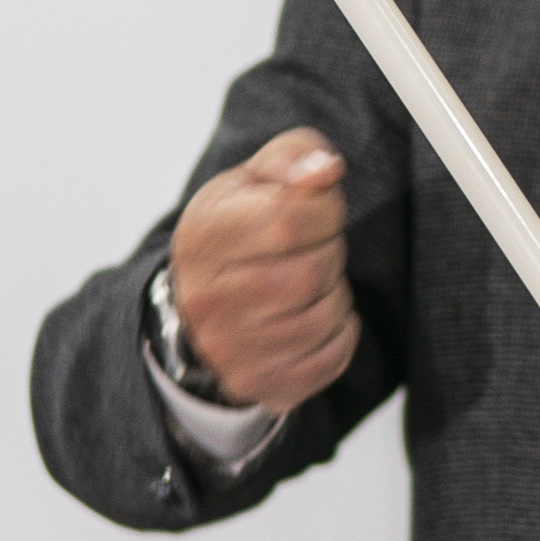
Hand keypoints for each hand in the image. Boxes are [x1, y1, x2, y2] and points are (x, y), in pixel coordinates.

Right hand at [168, 131, 358, 410]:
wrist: (200, 301)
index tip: (319, 210)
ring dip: (335, 295)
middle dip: (329, 253)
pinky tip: (316, 315)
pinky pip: (331, 359)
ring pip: (323, 319)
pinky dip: (339, 334)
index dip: (324, 210)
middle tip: (313, 249)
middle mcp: (207, 298)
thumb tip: (325, 172)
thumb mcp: (254, 178)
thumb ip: (294, 157)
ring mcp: (230, 348)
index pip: (288, 220)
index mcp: (204, 236)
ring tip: (312, 282)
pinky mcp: (257, 383)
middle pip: (309, 273)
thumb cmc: (236, 230)